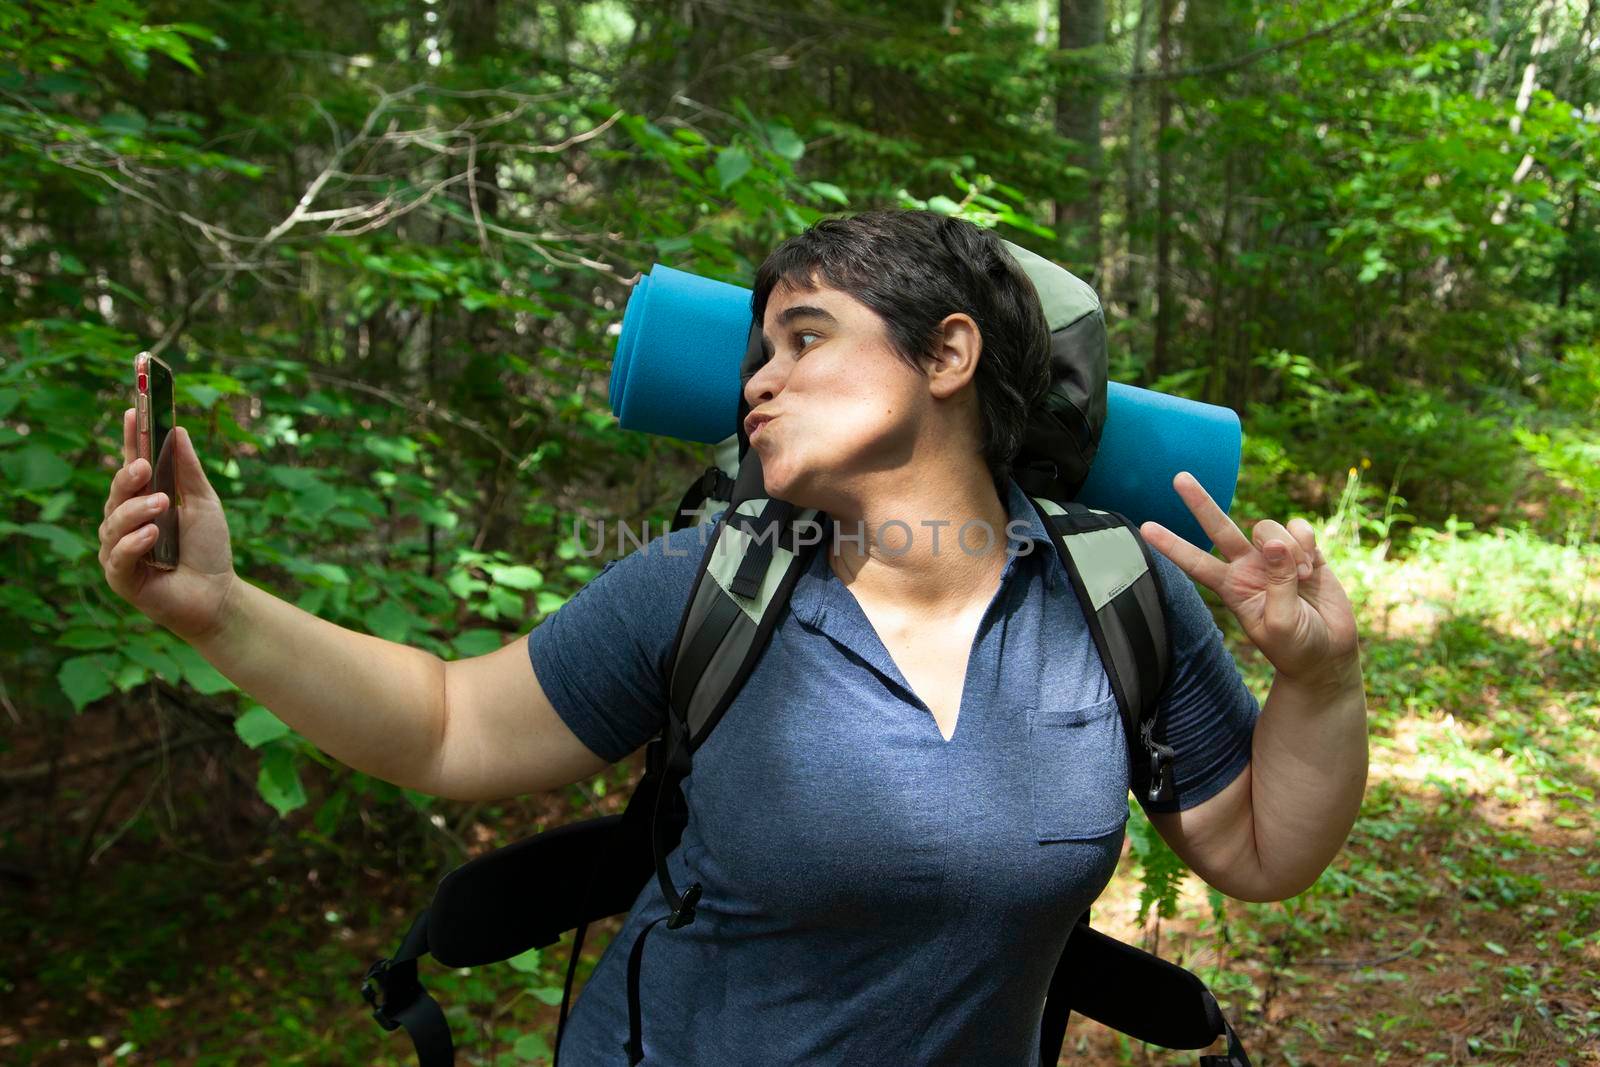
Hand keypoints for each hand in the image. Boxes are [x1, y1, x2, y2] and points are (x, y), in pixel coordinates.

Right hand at [99, 409, 237, 644]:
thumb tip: (177, 429)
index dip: (130, 439)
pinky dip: (133, 543)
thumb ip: (188, 470)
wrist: (218, 595)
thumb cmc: (209, 549)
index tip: (132, 411)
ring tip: (162, 506)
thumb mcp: (204, 503)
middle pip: (116, 491)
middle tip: (142, 467)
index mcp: (145, 500)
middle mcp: (126, 522)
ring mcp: (119, 549)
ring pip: (112, 522)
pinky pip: (117, 555)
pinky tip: (151, 535)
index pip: (132, 465)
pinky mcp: (120, 577)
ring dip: (137, 511)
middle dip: (127, 477)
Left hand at [1138, 472, 1359, 686]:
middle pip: (1219, 527)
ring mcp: (1274, 556)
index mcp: (1231, 587)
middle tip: (1179, 478)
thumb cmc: (1297, 647)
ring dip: (1289, 549)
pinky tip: (1314, 566)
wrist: (1329, 653)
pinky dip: (1307, 543)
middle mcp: (1247, 566)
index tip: (1145, 527)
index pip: (1196, 562)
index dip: (1172, 545)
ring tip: (1303, 577)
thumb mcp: (1281, 624)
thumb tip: (1274, 543)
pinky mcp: (1303, 549)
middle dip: (1200, 503)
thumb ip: (1277, 584)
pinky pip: (1299, 527)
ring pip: (1268, 528)